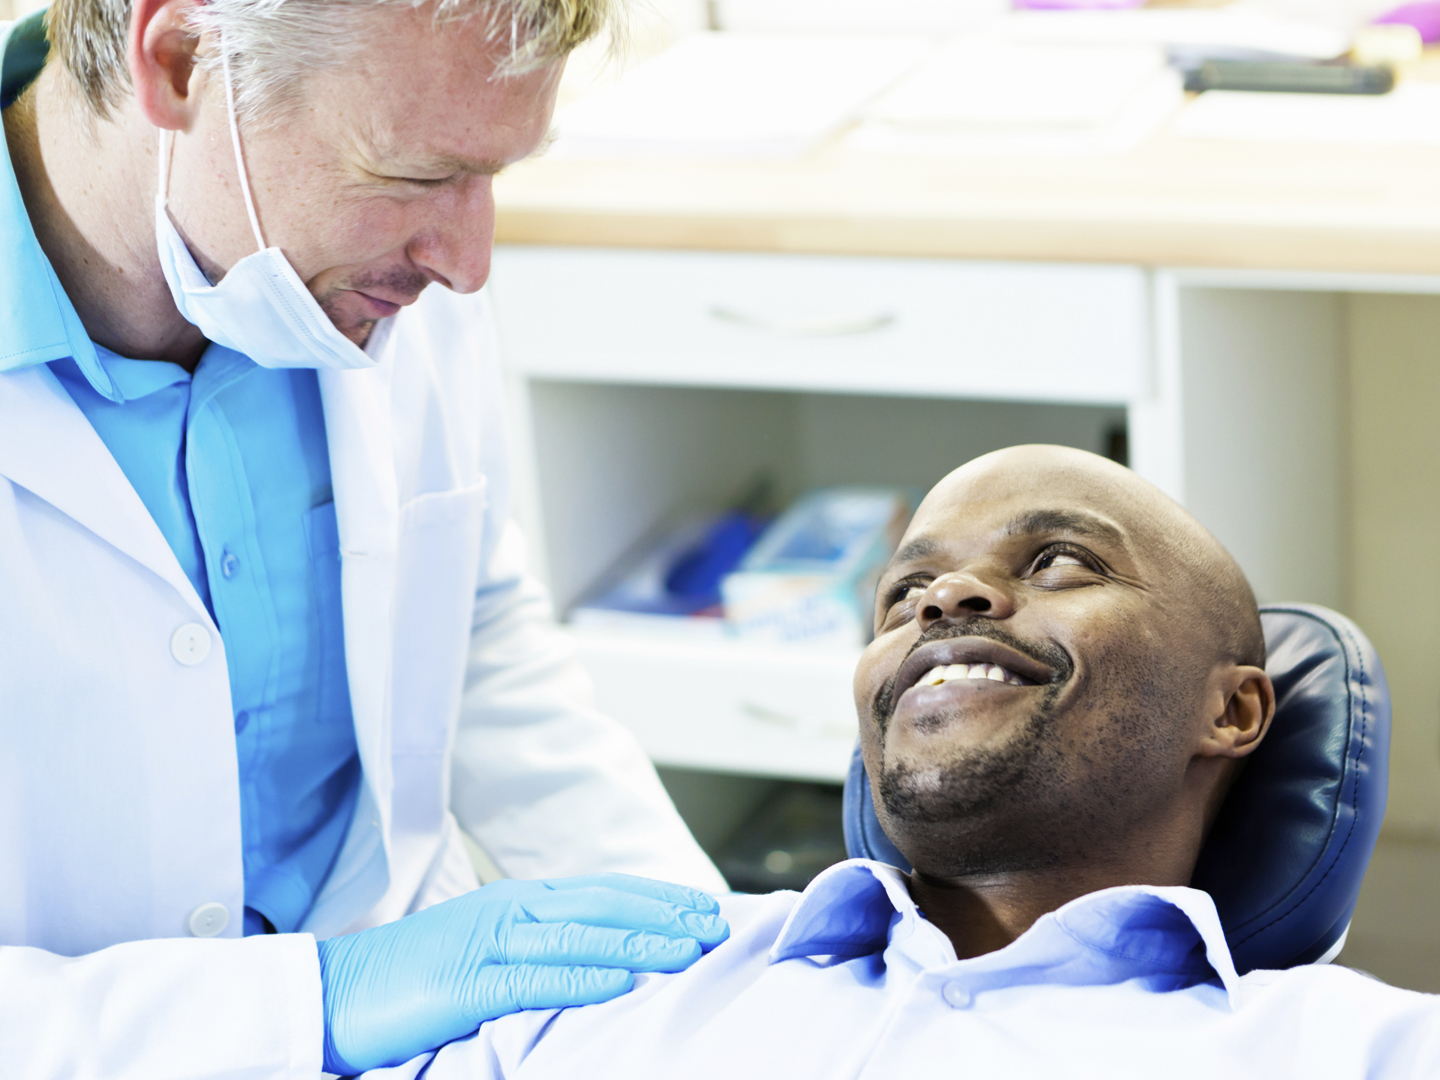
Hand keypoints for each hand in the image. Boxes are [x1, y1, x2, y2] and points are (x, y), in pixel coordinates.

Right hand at [316, 873, 728, 1073]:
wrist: (336, 990)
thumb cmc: (413, 977)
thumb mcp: (485, 949)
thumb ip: (538, 945)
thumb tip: (600, 958)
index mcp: (516, 899)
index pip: (603, 890)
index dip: (657, 896)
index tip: (703, 907)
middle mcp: (510, 909)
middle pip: (602, 905)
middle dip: (664, 913)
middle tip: (715, 924)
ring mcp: (489, 942)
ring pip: (580, 937)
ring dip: (640, 943)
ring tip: (687, 950)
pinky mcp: (467, 982)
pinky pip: (536, 979)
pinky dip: (583, 979)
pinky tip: (622, 984)